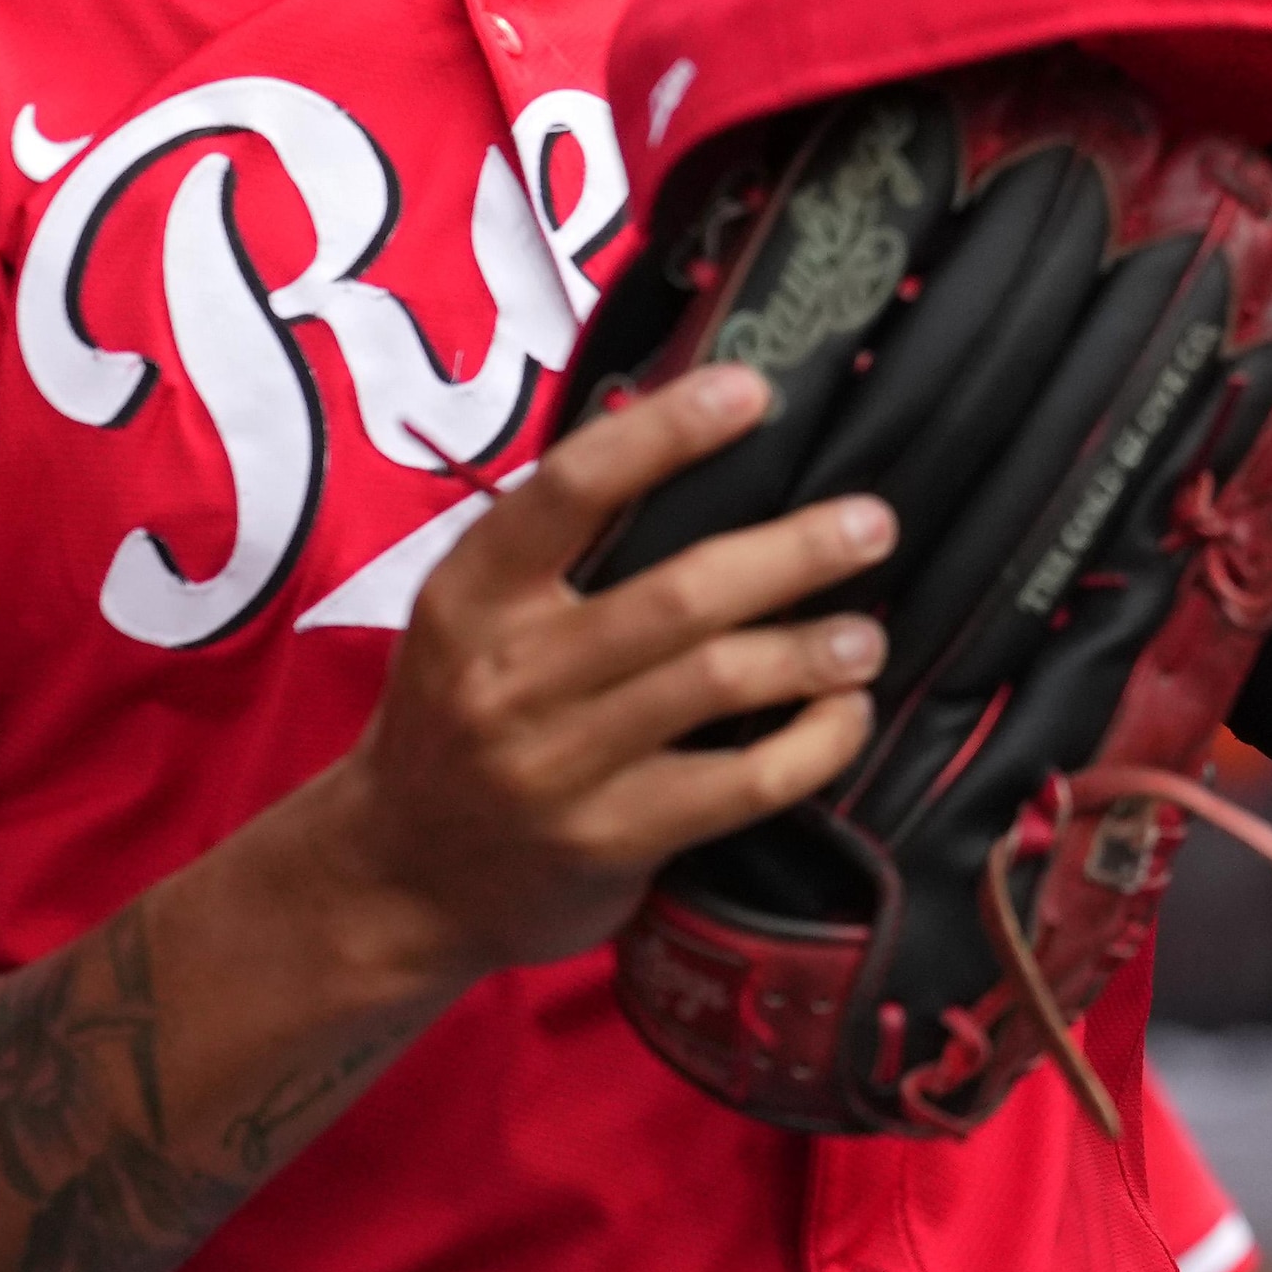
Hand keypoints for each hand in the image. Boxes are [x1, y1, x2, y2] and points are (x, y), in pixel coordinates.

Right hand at [302, 364, 893, 976]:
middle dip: (792, 554)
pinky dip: (814, 744)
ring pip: (717, 682)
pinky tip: (847, 715)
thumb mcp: (473, 620)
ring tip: (869, 634)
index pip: (572, 490)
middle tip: (872, 526)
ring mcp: (557, 764)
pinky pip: (740, 784)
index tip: (752, 391)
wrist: (399, 879)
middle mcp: (508, 673)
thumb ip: (559, 548)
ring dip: (813, 650)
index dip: (665, 433)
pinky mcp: (610, 839)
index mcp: (470, 594)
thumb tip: (685, 427)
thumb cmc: (460, 721)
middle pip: (679, 595)